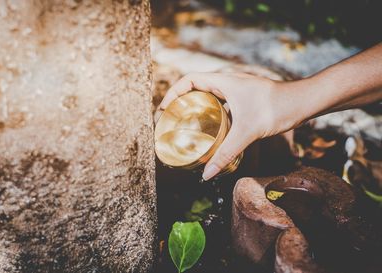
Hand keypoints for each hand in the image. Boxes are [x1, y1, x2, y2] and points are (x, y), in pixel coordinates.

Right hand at [159, 72, 304, 180]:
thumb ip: (225, 153)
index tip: (164, 110)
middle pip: (195, 87)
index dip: (172, 93)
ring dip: (197, 107)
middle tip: (172, 120)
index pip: (188, 80)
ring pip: (209, 96)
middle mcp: (228, 83)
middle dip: (181, 101)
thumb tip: (206, 175)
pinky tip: (213, 130)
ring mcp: (236, 90)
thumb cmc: (277, 109)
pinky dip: (213, 113)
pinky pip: (221, 104)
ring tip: (187, 125)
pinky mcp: (245, 99)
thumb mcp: (247, 132)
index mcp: (223, 81)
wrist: (303, 102)